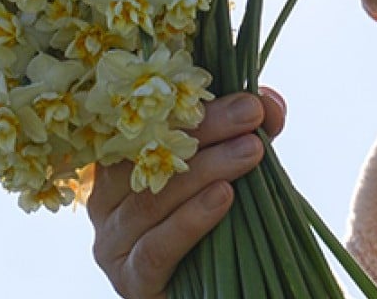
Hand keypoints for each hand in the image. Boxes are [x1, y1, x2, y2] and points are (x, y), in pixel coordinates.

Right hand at [88, 88, 286, 297]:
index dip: (193, 105)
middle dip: (207, 129)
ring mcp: (112, 242)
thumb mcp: (227, 173)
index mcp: (119, 163)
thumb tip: (270, 103)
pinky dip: (191, 219)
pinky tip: (223, 197)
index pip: (148, 123)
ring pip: (154, 197)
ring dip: (207, 169)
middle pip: (149, 153)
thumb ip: (242, 136)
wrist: (211, 290)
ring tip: (250, 151)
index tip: (245, 97)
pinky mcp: (130, 280)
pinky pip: (157, 247)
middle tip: (250, 114)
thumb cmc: (211, 226)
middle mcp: (106, 199)